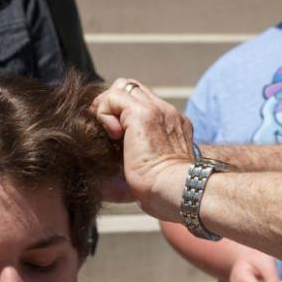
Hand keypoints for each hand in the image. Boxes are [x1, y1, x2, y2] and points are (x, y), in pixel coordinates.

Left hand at [91, 79, 195, 220]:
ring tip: (108, 132)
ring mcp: (158, 110)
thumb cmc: (164, 194)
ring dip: (107, 106)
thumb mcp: (150, 175)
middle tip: (105, 129)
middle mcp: (168, 114)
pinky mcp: (143, 114)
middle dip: (112, 104)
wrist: (178, 192)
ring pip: (123, 86)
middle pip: (134, 88)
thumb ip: (133, 169)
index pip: (145, 101)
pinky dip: (104, 113)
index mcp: (174, 127)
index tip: (113, 134)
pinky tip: (112, 135)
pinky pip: (113, 97)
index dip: (123, 111)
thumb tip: (102, 187)